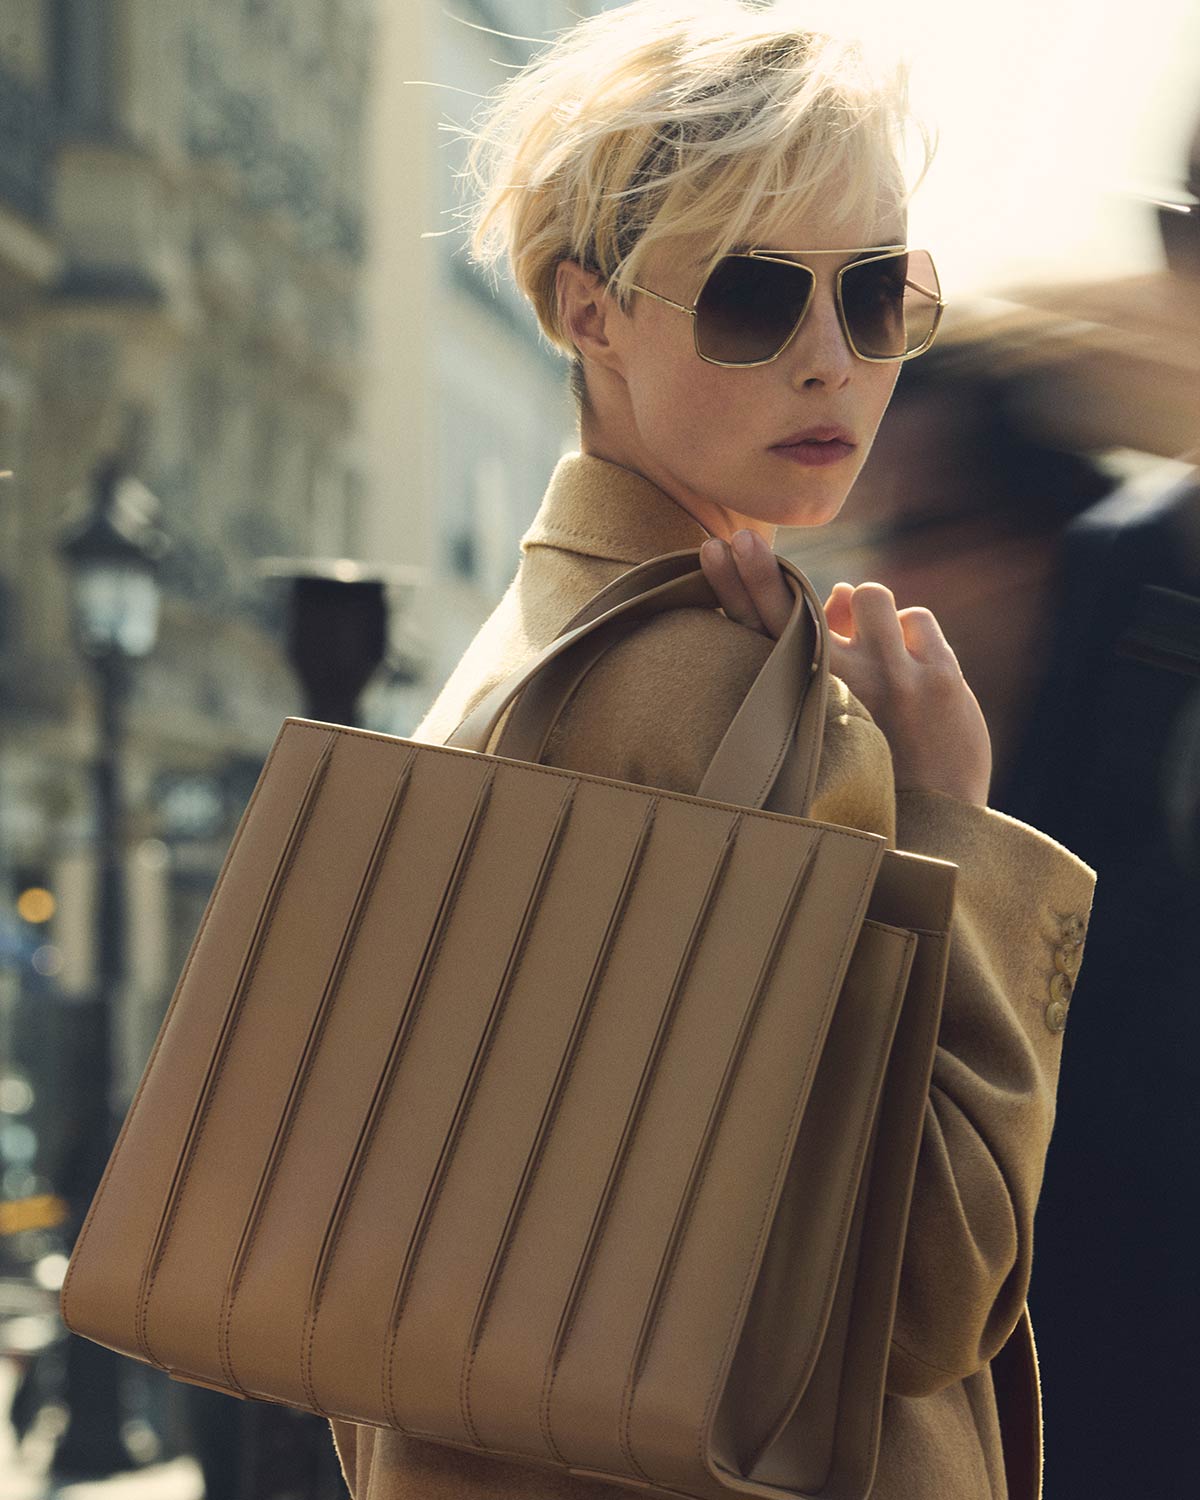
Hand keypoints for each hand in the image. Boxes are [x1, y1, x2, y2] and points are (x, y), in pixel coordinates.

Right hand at [699, 531, 992, 807]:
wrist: (939, 824)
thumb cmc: (881, 762)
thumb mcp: (842, 714)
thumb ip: (832, 654)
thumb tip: (837, 592)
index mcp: (808, 699)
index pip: (760, 633)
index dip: (733, 587)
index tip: (713, 549)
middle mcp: (840, 686)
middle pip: (790, 611)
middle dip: (759, 571)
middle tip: (739, 539)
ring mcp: (890, 679)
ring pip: (867, 595)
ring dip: (872, 613)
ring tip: (884, 653)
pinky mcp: (937, 678)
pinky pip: (917, 619)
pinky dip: (918, 639)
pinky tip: (923, 675)